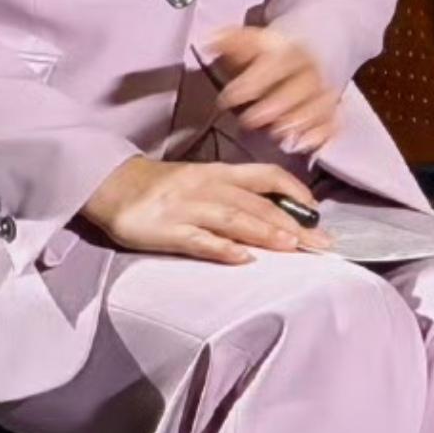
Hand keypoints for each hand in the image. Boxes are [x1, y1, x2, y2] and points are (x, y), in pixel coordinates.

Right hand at [79, 154, 335, 265]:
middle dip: (292, 223)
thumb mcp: (202, 181)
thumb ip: (236, 194)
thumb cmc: (163, 188)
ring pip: (233, 218)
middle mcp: (208, 187)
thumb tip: (276, 214)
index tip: (317, 213)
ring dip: (265, 232)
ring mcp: (187, 208)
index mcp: (218, 173)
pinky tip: (242, 259)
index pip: (266, 176)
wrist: (113, 186)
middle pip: (257, 203)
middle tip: (320, 243)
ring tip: (292, 246)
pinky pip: (199, 240)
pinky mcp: (167, 230)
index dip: (295, 192)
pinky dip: (222, 249)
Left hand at [205, 24, 341, 153]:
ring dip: (298, 121)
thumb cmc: (266, 59)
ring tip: (276, 134)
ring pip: (319, 106)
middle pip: (300, 87)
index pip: (275, 64)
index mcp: (288, 51)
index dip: (252, 82)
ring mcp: (322, 91)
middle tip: (249, 121)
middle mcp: (310, 70)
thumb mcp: (246, 44)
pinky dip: (321, 134)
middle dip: (275, 105)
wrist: (299, 61)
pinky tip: (304, 145)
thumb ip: (229, 43)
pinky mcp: (330, 112)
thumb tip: (210, 40)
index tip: (226, 98)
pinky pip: (333, 123)